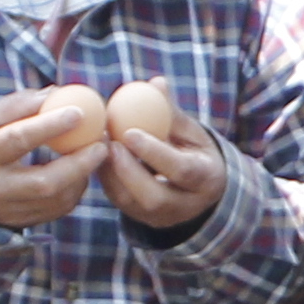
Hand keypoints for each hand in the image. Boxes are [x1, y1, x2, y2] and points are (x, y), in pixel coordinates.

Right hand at [0, 87, 109, 230]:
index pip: (18, 138)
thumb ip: (19, 104)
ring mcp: (5, 211)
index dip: (50, 125)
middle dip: (79, 162)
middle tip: (102, 143)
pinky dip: (74, 190)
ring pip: (55, 200)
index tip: (80, 111)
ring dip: (81, 176)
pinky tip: (80, 173)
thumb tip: (57, 92)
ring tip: (94, 154)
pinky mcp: (19, 224)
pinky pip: (57, 210)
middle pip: (44, 181)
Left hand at [92, 99, 228, 233]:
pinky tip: (97, 157)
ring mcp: (164, 218)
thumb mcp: (192, 132)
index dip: (154, 152)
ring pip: (132, 205)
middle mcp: (186, 205)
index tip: (129, 132)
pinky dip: (107, 180)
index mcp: (205, 179)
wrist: (201, 190)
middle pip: (155, 198)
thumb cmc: (195, 151)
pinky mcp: (144, 220)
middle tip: (109, 144)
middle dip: (127, 171)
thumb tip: (155, 83)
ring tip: (99, 146)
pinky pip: (120, 203)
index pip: (181, 170)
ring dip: (111, 174)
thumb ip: (172, 112)